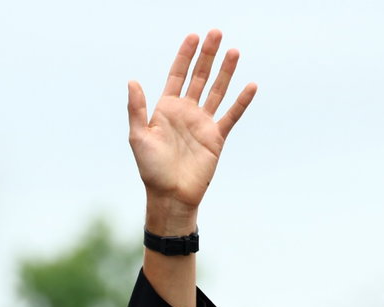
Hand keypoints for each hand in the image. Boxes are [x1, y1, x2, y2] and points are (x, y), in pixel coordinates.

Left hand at [128, 30, 256, 232]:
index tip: (193, 36)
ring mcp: (203, 123)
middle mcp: (186, 112)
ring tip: (233, 51)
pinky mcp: (216, 137)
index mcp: (166, 109)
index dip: (185, 56)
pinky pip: (231, 115)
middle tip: (216, 33)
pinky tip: (250, 85)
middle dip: (207, 55)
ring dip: (225, 71)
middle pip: (199, 77)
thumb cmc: (151, 170)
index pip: (177, 75)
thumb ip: (137, 109)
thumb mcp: (139, 137)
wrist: (171, 196)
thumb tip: (132, 81)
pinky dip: (241, 101)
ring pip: (216, 91)